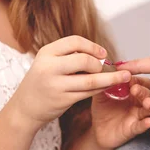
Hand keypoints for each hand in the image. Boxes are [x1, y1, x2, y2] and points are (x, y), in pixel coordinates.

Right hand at [8, 36, 130, 131]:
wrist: (25, 107)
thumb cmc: (42, 81)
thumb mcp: (48, 62)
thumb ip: (69, 56)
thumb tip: (100, 54)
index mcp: (46, 53)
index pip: (74, 41)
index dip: (92, 46)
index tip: (102, 53)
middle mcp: (49, 67)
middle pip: (83, 60)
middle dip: (98, 64)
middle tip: (102, 67)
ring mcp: (55, 85)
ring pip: (90, 80)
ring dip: (110, 78)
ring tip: (124, 77)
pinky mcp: (63, 100)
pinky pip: (88, 93)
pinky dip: (101, 89)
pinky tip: (108, 87)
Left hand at [91, 76, 149, 148]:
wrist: (97, 129)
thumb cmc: (102, 109)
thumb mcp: (100, 94)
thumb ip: (103, 83)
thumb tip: (103, 69)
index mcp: (132, 91)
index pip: (141, 82)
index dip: (137, 79)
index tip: (129, 76)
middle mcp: (138, 102)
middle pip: (147, 94)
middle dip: (142, 90)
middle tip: (134, 89)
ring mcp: (137, 115)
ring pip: (148, 109)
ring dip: (149, 105)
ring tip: (147, 103)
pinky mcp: (133, 128)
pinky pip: (142, 126)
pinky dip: (145, 124)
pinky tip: (148, 122)